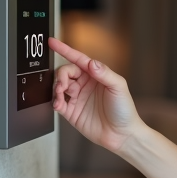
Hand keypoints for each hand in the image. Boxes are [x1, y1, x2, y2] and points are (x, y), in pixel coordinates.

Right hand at [48, 38, 141, 152]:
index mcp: (96, 75)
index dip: (64, 50)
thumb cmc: (124, 110)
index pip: (78, 59)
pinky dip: (55, 101)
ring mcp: (78, 98)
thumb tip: (91, 62)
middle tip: (62, 85)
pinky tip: (58, 104)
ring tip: (60, 97)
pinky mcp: (72, 112)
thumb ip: (104, 73)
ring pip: (59, 86)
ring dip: (57, 89)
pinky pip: (58, 103)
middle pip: (65, 72)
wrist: (122, 135)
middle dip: (61, 76)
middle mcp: (85, 84)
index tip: (52, 43)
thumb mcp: (118, 87)